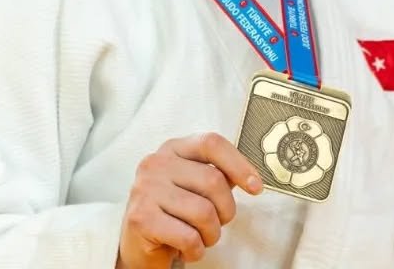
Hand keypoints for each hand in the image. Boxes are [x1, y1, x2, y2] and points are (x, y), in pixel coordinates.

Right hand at [116, 132, 262, 268]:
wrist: (137, 245)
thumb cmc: (172, 213)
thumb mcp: (194, 186)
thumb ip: (217, 175)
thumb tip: (251, 178)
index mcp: (172, 149)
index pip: (211, 143)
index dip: (239, 164)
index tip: (256, 187)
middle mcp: (155, 163)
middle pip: (213, 181)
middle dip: (226, 211)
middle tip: (218, 223)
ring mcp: (145, 189)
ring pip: (204, 212)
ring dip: (211, 234)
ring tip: (201, 237)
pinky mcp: (141, 218)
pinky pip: (189, 237)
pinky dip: (197, 249)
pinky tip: (188, 248)